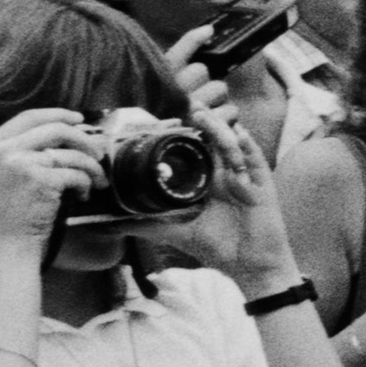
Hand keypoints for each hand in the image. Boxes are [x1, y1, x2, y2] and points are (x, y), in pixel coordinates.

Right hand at [0, 107, 104, 249]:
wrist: (2, 245)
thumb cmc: (7, 214)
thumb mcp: (1, 173)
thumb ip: (23, 150)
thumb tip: (69, 130)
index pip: (28, 117)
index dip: (58, 114)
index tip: (79, 119)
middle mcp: (2, 151)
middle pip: (55, 128)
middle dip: (83, 138)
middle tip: (99, 151)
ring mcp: (20, 164)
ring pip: (71, 152)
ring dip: (92, 166)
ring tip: (97, 180)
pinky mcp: (41, 180)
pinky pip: (77, 173)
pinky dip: (87, 183)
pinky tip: (84, 195)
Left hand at [166, 34, 300, 284]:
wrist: (250, 265)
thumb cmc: (216, 246)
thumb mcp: (174, 232)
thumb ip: (142, 225)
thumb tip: (103, 225)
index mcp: (207, 180)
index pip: (195, 148)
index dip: (184, 131)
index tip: (166, 117)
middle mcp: (225, 173)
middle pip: (214, 138)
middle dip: (203, 119)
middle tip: (186, 101)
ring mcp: (244, 176)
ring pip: (232, 143)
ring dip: (218, 128)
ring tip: (201, 113)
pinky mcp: (262, 184)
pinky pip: (254, 159)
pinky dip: (245, 146)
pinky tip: (237, 133)